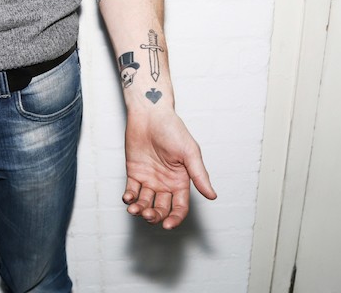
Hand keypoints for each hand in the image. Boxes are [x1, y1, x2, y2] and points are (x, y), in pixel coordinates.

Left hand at [123, 108, 216, 229]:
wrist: (149, 115)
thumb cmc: (172, 129)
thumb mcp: (190, 152)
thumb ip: (199, 175)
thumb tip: (212, 195)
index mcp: (181, 180)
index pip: (180, 206)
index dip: (175, 218)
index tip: (168, 225)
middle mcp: (165, 183)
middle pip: (161, 208)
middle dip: (155, 216)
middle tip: (148, 215)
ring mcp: (149, 179)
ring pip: (145, 203)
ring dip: (140, 209)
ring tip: (135, 209)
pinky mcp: (134, 173)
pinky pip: (131, 191)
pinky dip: (129, 197)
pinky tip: (128, 198)